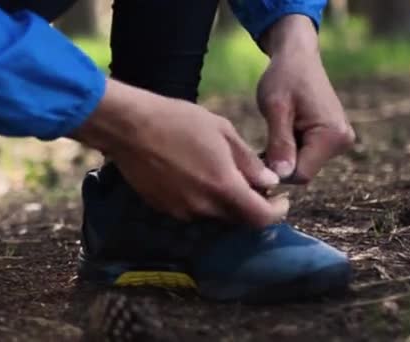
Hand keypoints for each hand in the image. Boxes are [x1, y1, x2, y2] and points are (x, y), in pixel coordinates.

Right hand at [71, 78, 288, 227]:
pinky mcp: (162, 208)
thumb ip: (249, 162)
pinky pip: (191, 209)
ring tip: (218, 173)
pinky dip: (200, 198)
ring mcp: (180, 211)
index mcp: (223, 188)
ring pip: (213, 214)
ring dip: (223, 200)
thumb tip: (269, 181)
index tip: (280, 199)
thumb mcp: (223, 132)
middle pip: (237, 219)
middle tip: (253, 182)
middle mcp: (203, 207)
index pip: (260, 218)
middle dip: (250, 204)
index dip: (276, 212)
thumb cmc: (179, 121)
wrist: (129, 127)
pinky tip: (193, 174)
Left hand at [258, 15, 354, 182]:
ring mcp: (338, 142)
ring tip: (270, 134)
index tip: (255, 157)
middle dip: (279, 164)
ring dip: (283, 157)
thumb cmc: (284, 77)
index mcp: (332, 135)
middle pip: (302, 173)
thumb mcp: (276, 108)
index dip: (275, 171)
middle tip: (258, 144)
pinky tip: (278, 136)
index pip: (300, 175)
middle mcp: (342, 142)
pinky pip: (305, 157)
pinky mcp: (331, 140)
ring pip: (302, 166)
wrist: (297, 57)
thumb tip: (282, 175)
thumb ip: (280, 143)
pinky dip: (289, 151)